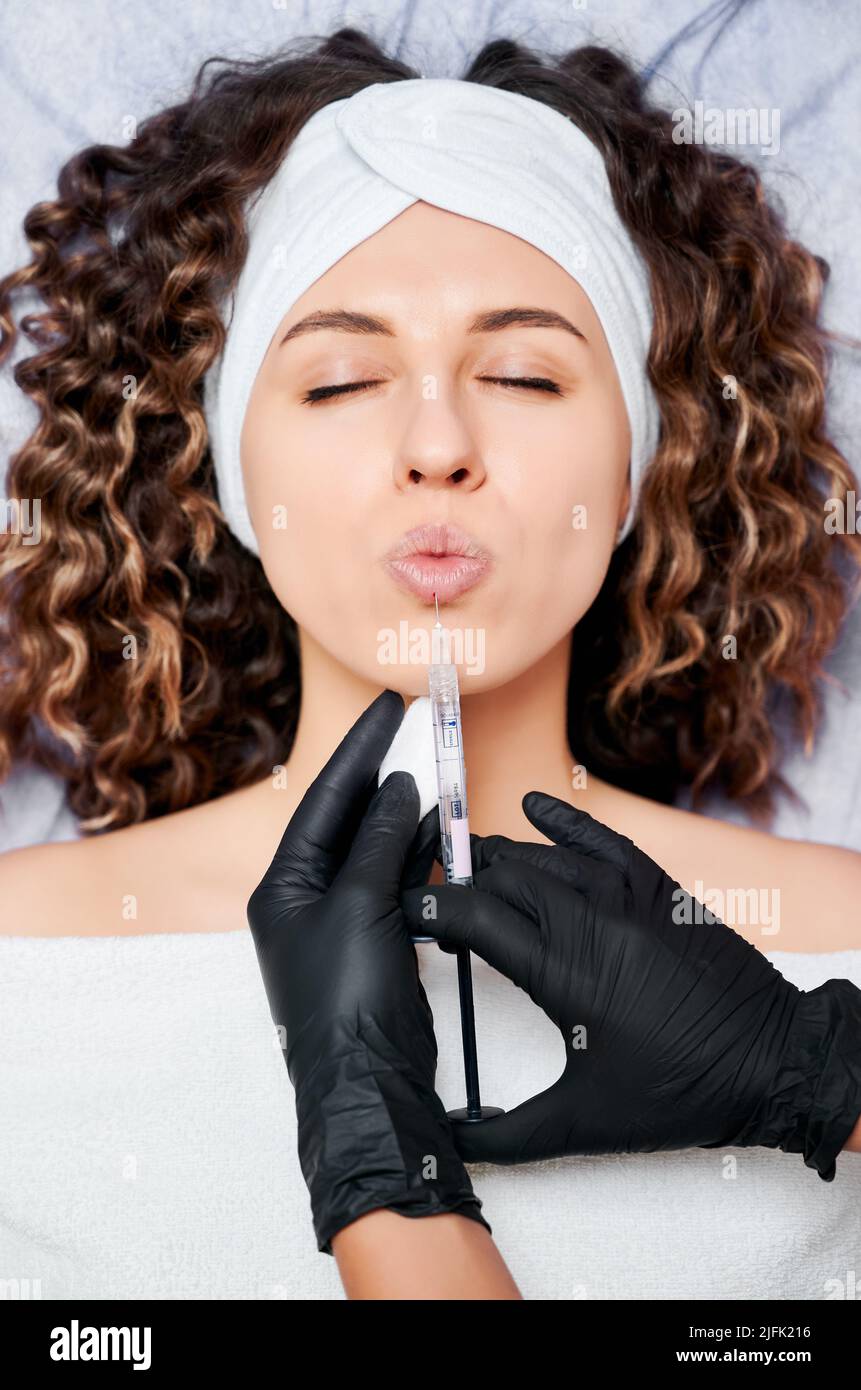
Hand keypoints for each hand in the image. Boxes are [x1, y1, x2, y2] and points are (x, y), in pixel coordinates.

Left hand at [247, 689, 489, 1251]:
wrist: (369, 1083)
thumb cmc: (348, 998)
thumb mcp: (361, 907)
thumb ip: (379, 841)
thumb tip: (396, 788)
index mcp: (283, 886)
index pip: (324, 800)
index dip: (359, 751)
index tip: (387, 707)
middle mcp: (305, 898)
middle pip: (345, 818)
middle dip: (379, 773)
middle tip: (413, 723)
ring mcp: (340, 921)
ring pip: (373, 848)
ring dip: (402, 811)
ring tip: (434, 765)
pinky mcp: (374, 941)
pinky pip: (394, 881)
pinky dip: (415, 852)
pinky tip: (437, 826)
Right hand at [401, 791, 860, 1178]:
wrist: (771, 1063)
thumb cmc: (678, 1093)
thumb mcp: (584, 1123)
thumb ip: (506, 1133)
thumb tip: (448, 1140)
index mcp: (563, 972)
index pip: (473, 917)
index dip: (428, 909)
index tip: (403, 913)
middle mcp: (589, 921)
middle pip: (500, 878)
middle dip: (458, 883)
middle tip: (433, 899)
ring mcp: (627, 896)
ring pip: (542, 856)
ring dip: (500, 859)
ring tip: (469, 867)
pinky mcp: (657, 887)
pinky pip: (600, 838)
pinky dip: (562, 821)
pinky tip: (534, 808)